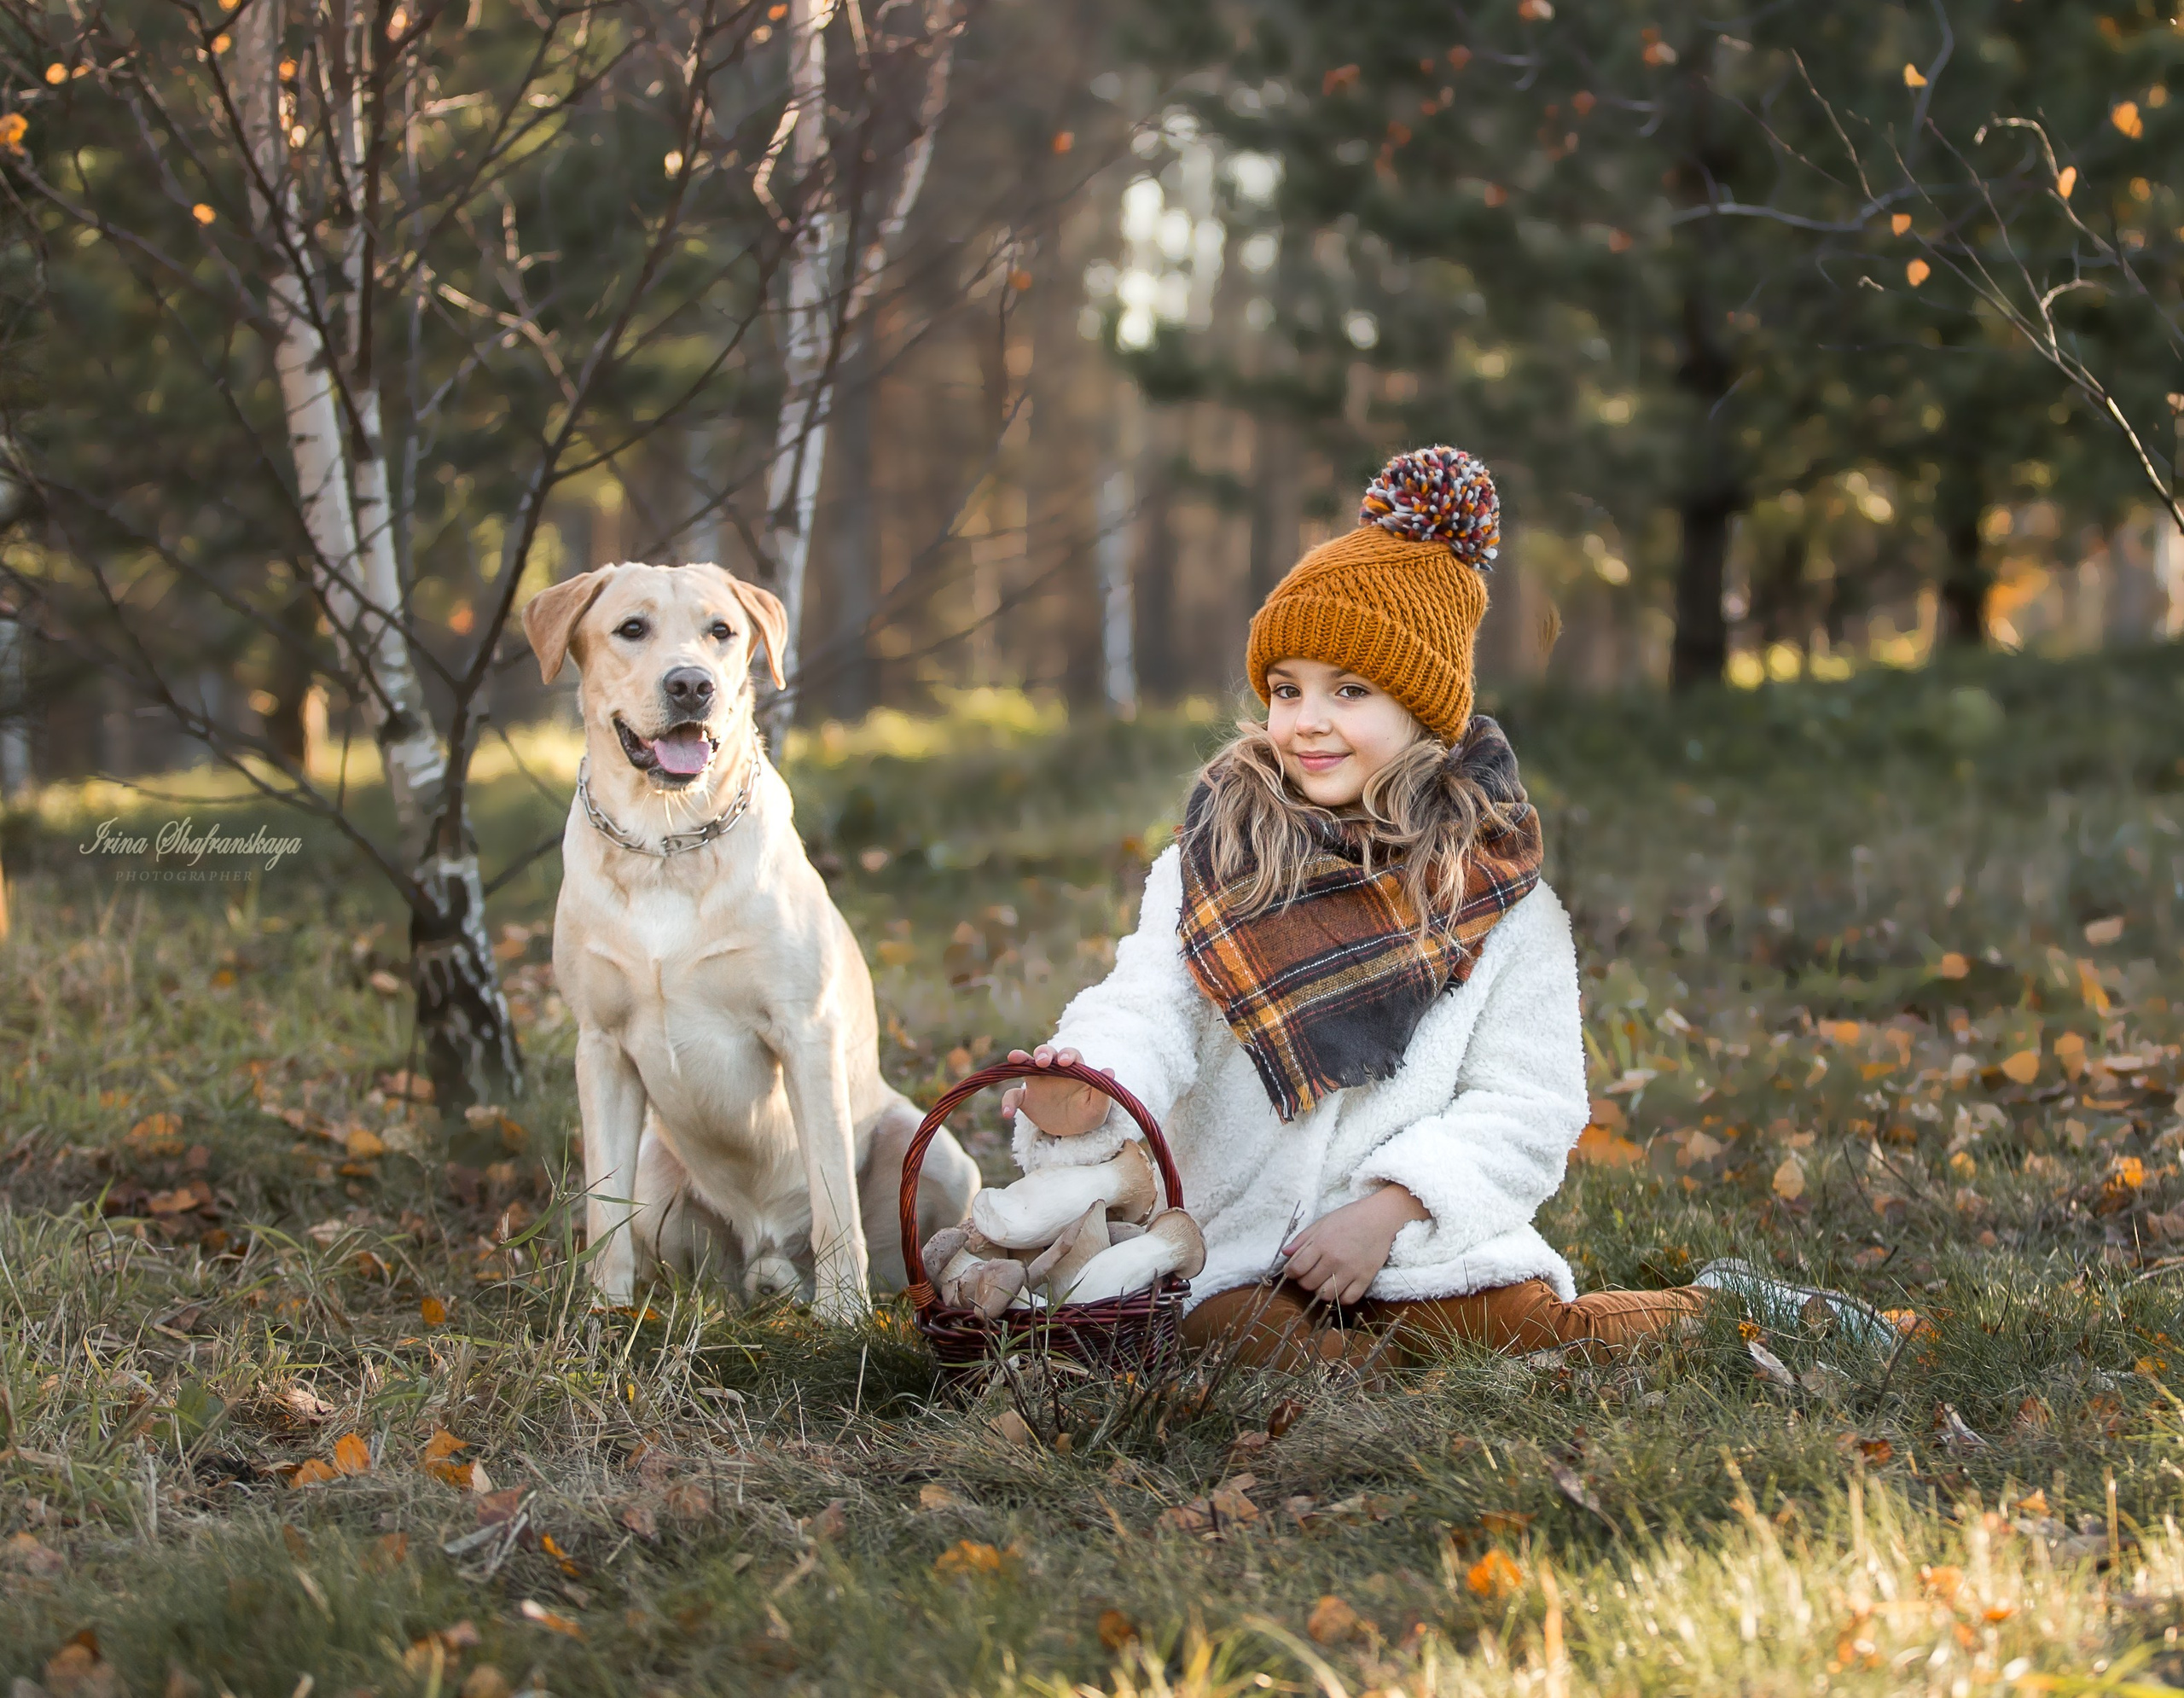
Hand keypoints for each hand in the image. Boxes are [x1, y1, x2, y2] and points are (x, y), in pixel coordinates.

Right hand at [999, 1046, 1112, 1138]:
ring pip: (1026, 1064)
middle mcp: (1054, 1071)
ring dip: (1021, 1058)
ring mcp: (1038, 1083)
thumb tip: (1109, 1072)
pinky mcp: (1026, 1098)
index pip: (1070, 1056)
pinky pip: (1013, 1095)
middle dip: (1044, 1053)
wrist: (1074, 1130)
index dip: (1067, 1056)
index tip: (1065, 1062)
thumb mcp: (1099, 1108)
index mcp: (1073, 1070)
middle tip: (1043, 1061)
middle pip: (1046, 1053)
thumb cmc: (1089, 1113)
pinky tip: (1007, 1114)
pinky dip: (1007, 1102)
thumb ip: (1103, 1091)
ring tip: (1014, 1058)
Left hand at [1281, 1184, 1428, 1307]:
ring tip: (1323, 1282)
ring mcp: (1351, 1271)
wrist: (1380, 1218)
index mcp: (1321, 1243)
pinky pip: (1348, 1299)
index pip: (1296, 1268)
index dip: (1290, 1272)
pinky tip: (1339, 1288)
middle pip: (1308, 1284)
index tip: (1293, 1270)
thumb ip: (1302, 1239)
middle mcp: (1334, 1259)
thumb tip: (1285, 1253)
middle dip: (1304, 1281)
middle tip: (1309, 1275)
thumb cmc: (1349, 1218)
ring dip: (1320, 1291)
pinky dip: (1341, 1297)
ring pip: (1326, 1295)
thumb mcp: (1322, 1223)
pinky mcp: (1366, 1278)